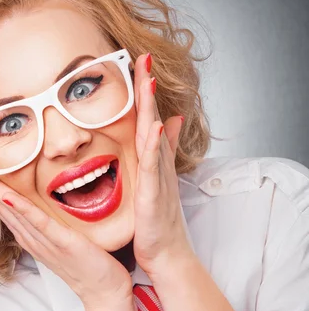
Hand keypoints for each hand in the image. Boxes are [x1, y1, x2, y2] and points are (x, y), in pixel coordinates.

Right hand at [0, 153, 133, 309]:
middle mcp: (30, 237)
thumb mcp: (62, 238)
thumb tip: (45, 202)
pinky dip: (22, 209)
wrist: (103, 293)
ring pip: (11, 210)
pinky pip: (39, 223)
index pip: (2, 204)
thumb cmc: (88, 264)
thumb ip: (49, 221)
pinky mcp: (61, 243)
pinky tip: (8, 196)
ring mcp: (43, 241)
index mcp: (30, 234)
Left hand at [131, 53, 194, 276]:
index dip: (144, 92)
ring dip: (151, 108)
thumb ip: (165, 150)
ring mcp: (157, 177)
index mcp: (154, 160)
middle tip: (143, 57)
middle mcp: (158, 164)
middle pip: (153, 119)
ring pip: (153, 136)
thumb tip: (173, 121)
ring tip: (148, 80)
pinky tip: (156, 126)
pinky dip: (156, 145)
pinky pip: (154, 166)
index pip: (148, 119)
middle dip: (147, 89)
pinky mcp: (154, 194)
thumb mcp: (159, 179)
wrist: (167, 253)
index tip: (137, 64)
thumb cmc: (158, 220)